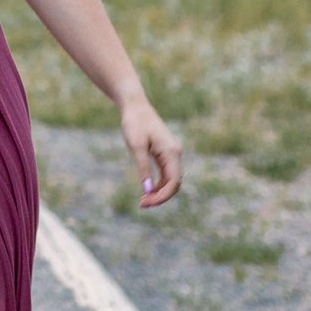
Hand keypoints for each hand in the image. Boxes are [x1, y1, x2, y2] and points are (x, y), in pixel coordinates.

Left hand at [120, 92, 181, 209]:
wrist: (134, 105)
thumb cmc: (134, 123)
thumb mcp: (136, 146)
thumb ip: (143, 168)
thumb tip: (148, 191)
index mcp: (172, 151)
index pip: (174, 182)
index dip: (163, 197)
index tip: (147, 202)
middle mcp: (175, 153)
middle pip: (174, 183)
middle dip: (160, 197)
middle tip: (142, 204)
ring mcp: (171, 153)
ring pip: (171, 180)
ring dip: (159, 192)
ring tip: (143, 200)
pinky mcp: (165, 153)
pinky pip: (166, 174)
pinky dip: (158, 184)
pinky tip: (147, 190)